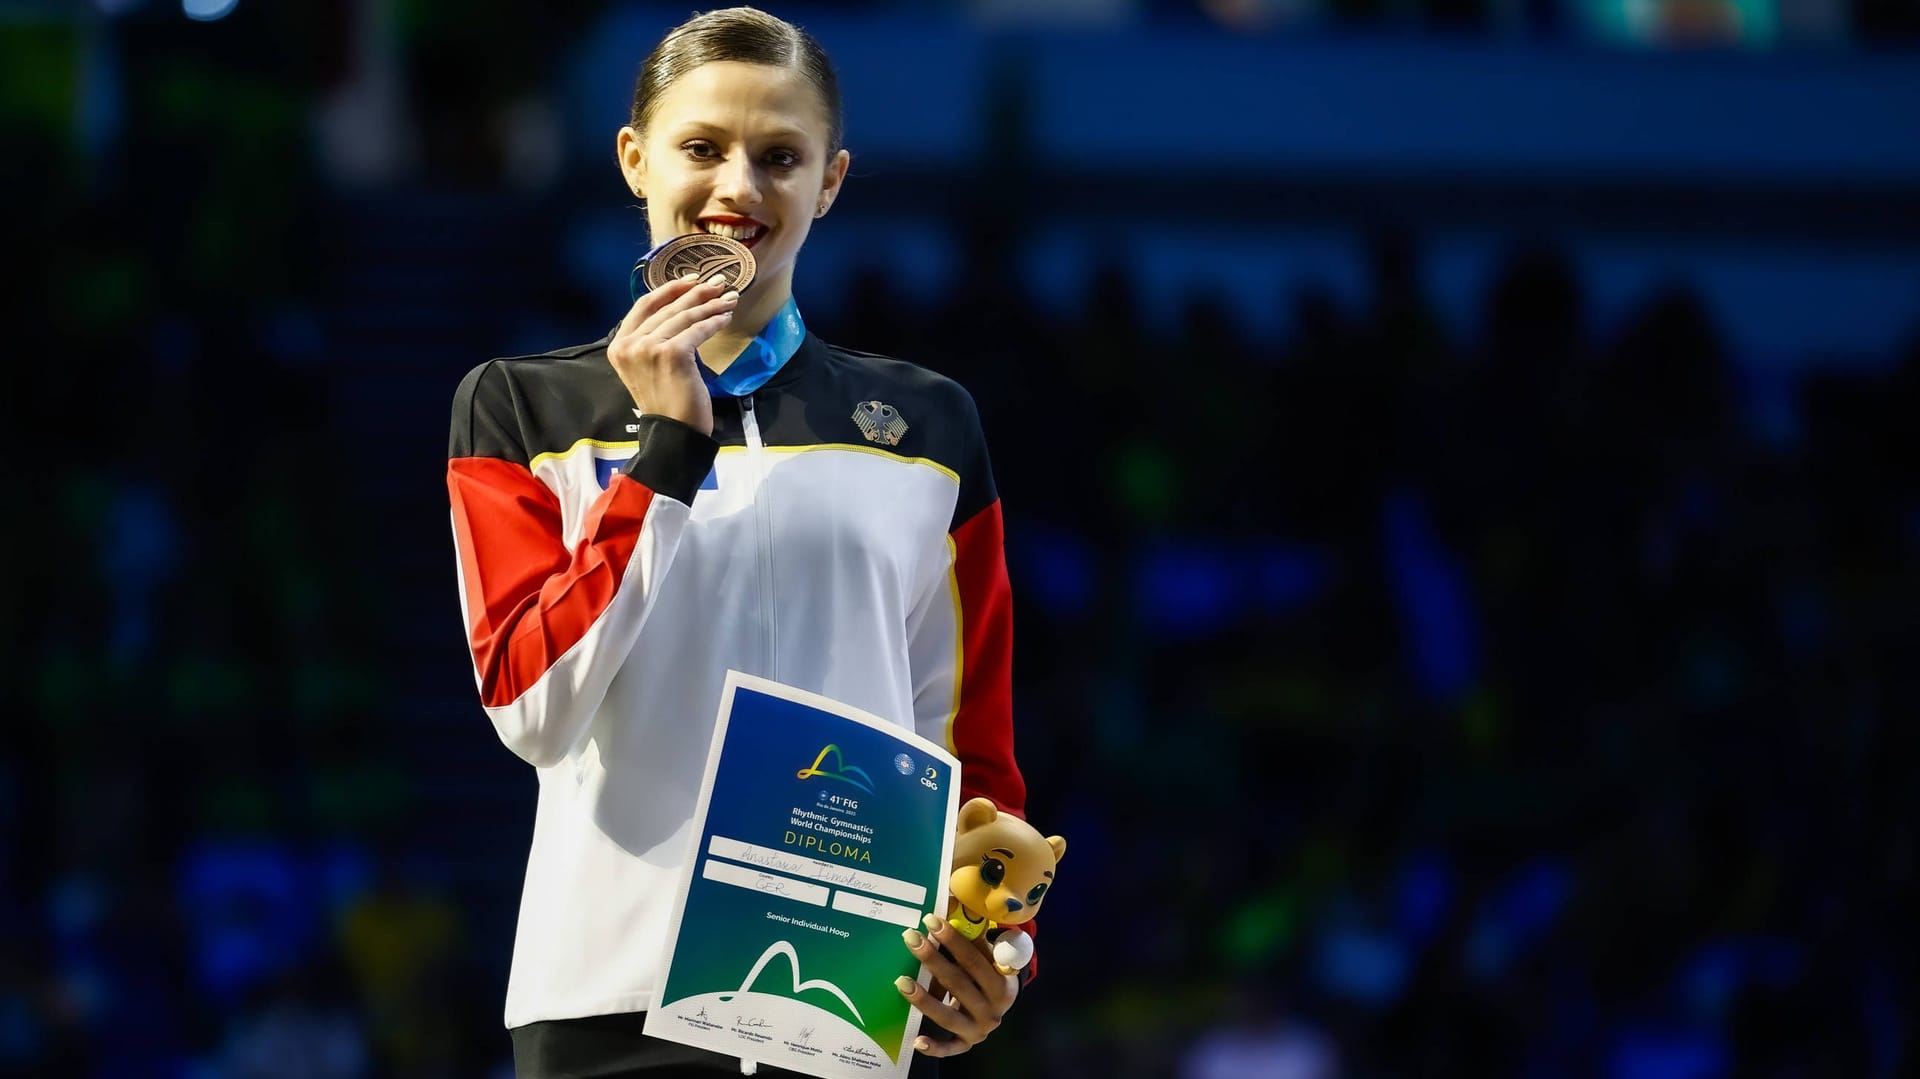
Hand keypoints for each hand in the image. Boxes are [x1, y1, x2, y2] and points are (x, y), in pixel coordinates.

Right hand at [607, 272, 737, 436]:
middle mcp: (629, 344)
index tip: (691, 280)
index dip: (669, 289)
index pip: (644, 305)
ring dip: (710, 305)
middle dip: (696, 294)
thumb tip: (682, 307)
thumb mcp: (649, 366)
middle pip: (667, 308)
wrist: (674, 432)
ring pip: (684, 317)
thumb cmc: (666, 403)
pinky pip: (697, 330)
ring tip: (729, 299)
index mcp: (619, 346)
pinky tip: (726, 318)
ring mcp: (648, 348)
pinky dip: (714, 322)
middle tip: (719, 284)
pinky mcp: (671, 353)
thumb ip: (653, 339)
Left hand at [896, 913, 1019, 1057]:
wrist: (1000, 1006)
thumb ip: (977, 937)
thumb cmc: (989, 973)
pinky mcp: (966, 1044)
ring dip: (923, 999)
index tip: (930, 921)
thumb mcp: (991, 956)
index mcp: (1002, 983)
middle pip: (958, 983)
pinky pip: (949, 1048)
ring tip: (900, 981)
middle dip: (932, 959)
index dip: (953, 940)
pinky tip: (915, 1040)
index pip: (975, 959)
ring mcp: (979, 1029)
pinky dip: (934, 1047)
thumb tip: (953, 903)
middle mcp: (993, 1009)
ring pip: (948, 1015)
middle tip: (910, 938)